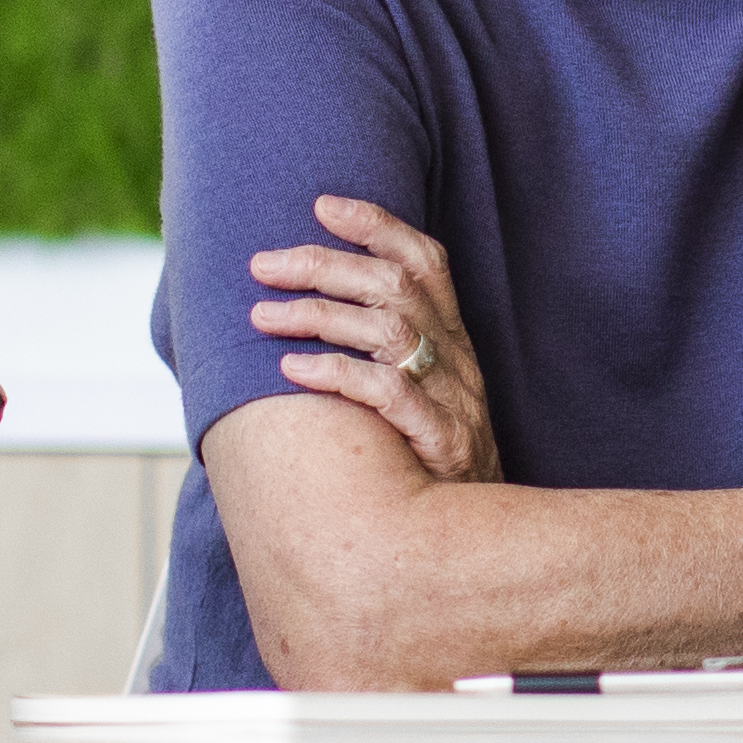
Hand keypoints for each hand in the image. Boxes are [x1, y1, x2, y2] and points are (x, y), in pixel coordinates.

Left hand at [253, 197, 498, 482]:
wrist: (481, 537)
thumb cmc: (432, 458)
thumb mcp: (423, 392)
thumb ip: (382, 350)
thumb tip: (305, 306)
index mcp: (453, 337)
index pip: (425, 260)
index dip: (378, 226)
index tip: (323, 205)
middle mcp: (456, 358)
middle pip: (393, 286)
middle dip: (323, 265)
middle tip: (263, 265)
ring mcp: (452, 398)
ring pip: (388, 330)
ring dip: (317, 314)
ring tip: (261, 315)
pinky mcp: (442, 442)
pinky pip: (388, 394)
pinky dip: (337, 374)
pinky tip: (292, 370)